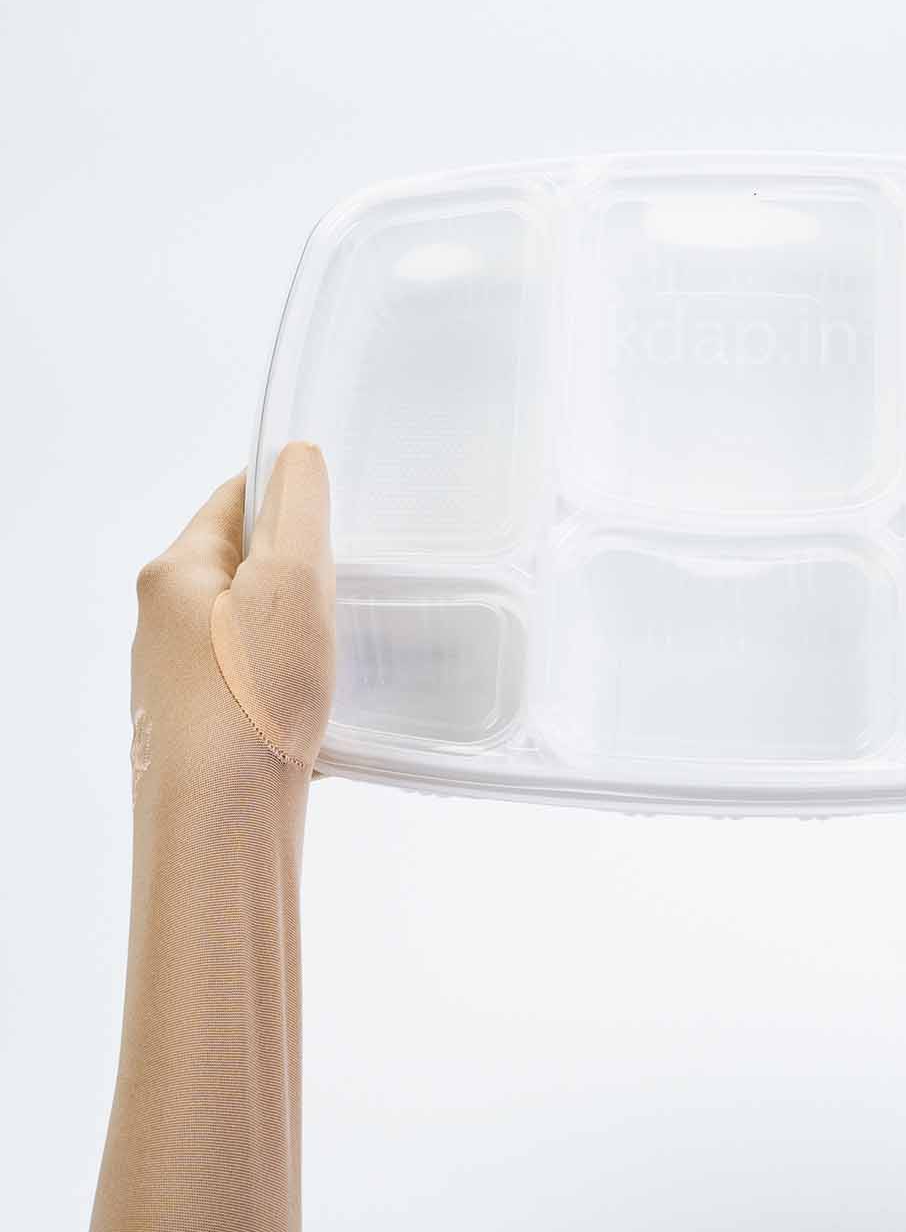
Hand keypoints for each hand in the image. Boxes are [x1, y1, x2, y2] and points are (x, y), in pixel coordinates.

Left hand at [94, 444, 334, 1231]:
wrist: (223, 829)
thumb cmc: (253, 698)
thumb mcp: (290, 580)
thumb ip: (299, 507)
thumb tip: (298, 454)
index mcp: (173, 575)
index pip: (233, 499)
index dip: (290, 490)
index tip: (345, 502)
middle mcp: (163, 625)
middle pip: (245, 566)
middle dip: (304, 566)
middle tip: (362, 576)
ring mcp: (181, 683)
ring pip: (254, 628)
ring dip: (302, 629)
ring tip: (354, 641)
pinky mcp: (206, 733)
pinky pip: (258, 684)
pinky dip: (296, 682)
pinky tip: (331, 704)